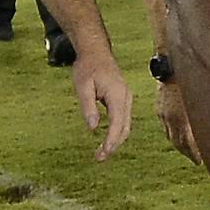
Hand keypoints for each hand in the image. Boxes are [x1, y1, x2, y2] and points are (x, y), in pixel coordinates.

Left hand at [69, 47, 131, 161]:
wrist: (96, 51)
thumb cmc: (88, 66)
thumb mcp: (83, 86)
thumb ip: (88, 107)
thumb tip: (92, 128)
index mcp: (117, 94)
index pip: (117, 123)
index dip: (111, 141)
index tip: (104, 153)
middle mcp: (126, 97)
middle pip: (125, 128)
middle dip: (114, 145)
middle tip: (99, 158)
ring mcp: (126, 98)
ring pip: (126, 125)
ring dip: (115, 140)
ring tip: (101, 152)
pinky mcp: (123, 99)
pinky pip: (123, 120)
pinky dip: (116, 132)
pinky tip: (106, 139)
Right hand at [155, 82, 201, 164]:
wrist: (172, 63)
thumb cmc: (193, 77)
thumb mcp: (206, 96)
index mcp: (183, 118)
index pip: (188, 143)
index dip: (195, 154)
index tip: (201, 161)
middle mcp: (171, 118)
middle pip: (179, 143)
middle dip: (188, 153)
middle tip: (197, 160)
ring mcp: (163, 114)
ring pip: (170, 136)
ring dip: (180, 146)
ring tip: (188, 151)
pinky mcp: (159, 108)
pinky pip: (165, 127)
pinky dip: (172, 134)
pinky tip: (177, 135)